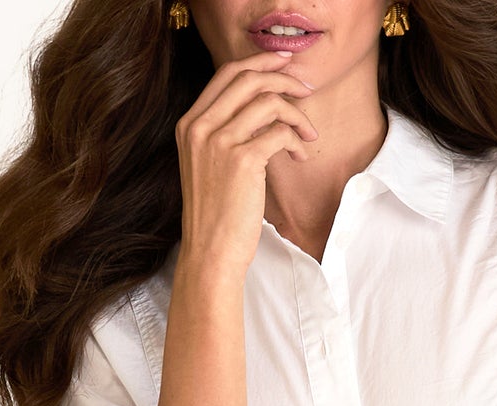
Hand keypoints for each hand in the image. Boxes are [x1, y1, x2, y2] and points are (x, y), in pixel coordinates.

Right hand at [176, 51, 317, 274]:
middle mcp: (200, 127)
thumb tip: (262, 108)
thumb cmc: (216, 216)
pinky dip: (296, 140)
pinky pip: (280, 132)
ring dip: (296, 115)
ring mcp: (219, 142)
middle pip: (248, 78)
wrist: (211, 253)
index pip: (226, 74)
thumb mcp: (209, 166)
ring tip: (308, 136)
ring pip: (269, 102)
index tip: (283, 65)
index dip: (259, 62)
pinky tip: (300, 155)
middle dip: (283, 78)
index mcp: (189, 124)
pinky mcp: (242, 161)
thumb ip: (225, 133)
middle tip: (306, 90)